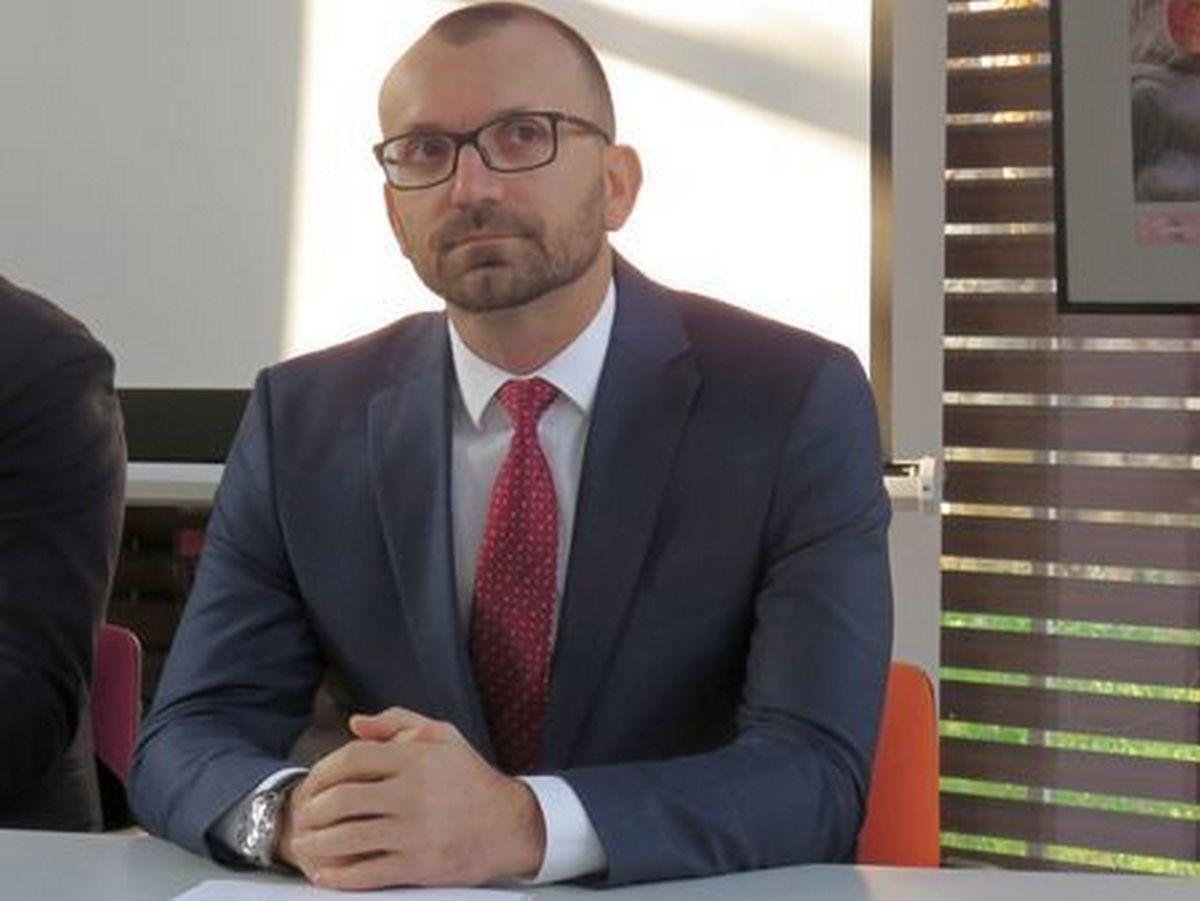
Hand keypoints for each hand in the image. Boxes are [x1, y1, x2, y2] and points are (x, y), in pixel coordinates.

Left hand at [275, 707, 544, 889]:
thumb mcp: (443, 735)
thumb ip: (398, 721)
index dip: (322, 771)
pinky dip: (338, 876)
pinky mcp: (418, 866)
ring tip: (304, 844)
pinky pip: (366, 873)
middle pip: (342, 799)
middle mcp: (412, 793)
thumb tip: (355, 722)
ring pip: (348, 838)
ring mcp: (414, 832)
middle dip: (311, 810)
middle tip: (302, 817)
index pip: (353, 758)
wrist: (509, 825)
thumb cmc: (471, 777)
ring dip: (317, 843)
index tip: (311, 783)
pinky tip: (324, 873)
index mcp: (416, 758)